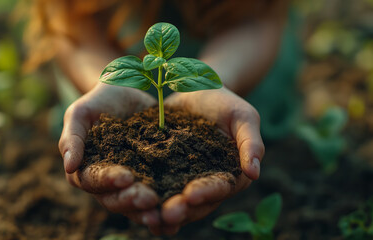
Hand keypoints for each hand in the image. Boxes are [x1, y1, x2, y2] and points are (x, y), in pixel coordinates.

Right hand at [58, 83, 161, 225]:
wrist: (127, 91)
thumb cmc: (99, 102)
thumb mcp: (80, 113)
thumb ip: (72, 138)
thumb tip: (69, 167)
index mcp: (87, 170)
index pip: (93, 181)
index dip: (108, 181)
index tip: (125, 176)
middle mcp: (108, 183)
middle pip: (116, 199)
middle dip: (132, 200)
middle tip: (150, 199)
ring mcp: (132, 181)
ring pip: (137, 203)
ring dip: (149, 210)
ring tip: (165, 210)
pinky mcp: (153, 176)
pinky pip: (160, 192)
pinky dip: (168, 202)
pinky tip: (182, 206)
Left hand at [153, 87, 263, 234]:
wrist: (195, 88)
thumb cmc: (225, 103)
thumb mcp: (243, 117)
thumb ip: (251, 143)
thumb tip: (254, 174)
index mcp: (229, 175)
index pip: (219, 188)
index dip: (206, 193)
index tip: (191, 195)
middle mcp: (205, 182)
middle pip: (195, 203)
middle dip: (181, 209)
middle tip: (166, 214)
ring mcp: (182, 178)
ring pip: (173, 200)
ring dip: (161, 211)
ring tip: (147, 217)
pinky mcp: (162, 170)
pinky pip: (153, 186)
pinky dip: (146, 197)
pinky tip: (131, 205)